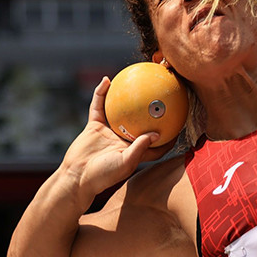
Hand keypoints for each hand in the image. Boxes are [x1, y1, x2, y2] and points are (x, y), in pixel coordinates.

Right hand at [61, 77, 175, 195]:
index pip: (157, 142)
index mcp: (136, 150)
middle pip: (142, 121)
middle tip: (163, 94)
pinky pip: (99, 105)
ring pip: (121, 109)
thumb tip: (157, 133)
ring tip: (137, 79)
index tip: (180, 123)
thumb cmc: (104, 175)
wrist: (76, 176)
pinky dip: (101, 93)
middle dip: (152, 110)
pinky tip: (107, 80)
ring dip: (126, 95)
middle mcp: (125, 138)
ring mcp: (110, 130)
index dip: (169, 134)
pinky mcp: (95, 125)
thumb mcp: (125, 163)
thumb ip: (140, 148)